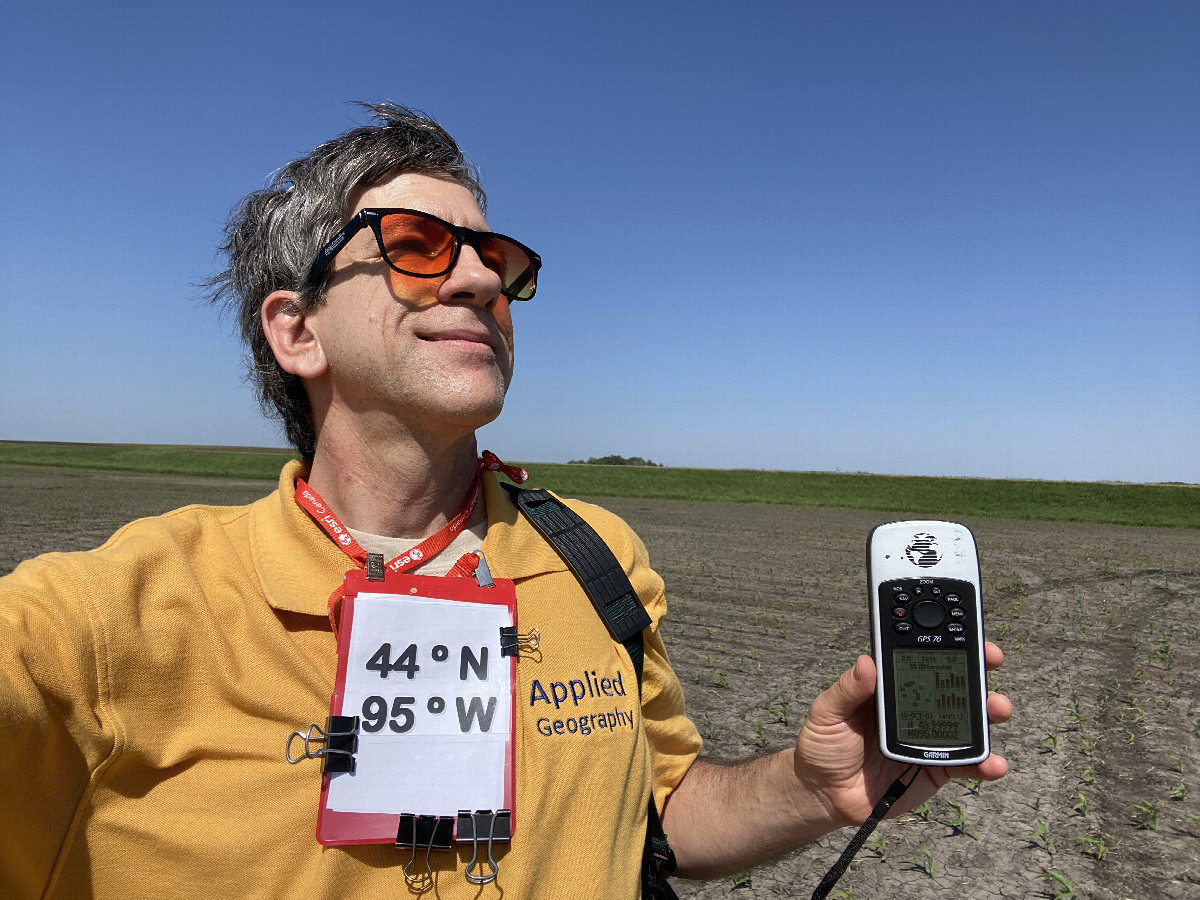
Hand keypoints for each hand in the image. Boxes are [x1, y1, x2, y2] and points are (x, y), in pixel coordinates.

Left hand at [791, 643, 1011, 826]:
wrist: (826, 793)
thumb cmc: (823, 745)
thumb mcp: (827, 712)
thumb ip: (846, 690)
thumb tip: (866, 662)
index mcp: (890, 686)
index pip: (921, 657)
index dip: (943, 641)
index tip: (963, 629)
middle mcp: (916, 706)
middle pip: (953, 682)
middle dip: (978, 668)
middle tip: (991, 660)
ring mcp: (930, 735)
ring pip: (968, 719)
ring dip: (989, 711)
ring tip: (997, 708)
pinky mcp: (936, 767)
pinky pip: (966, 763)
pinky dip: (984, 763)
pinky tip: (994, 763)